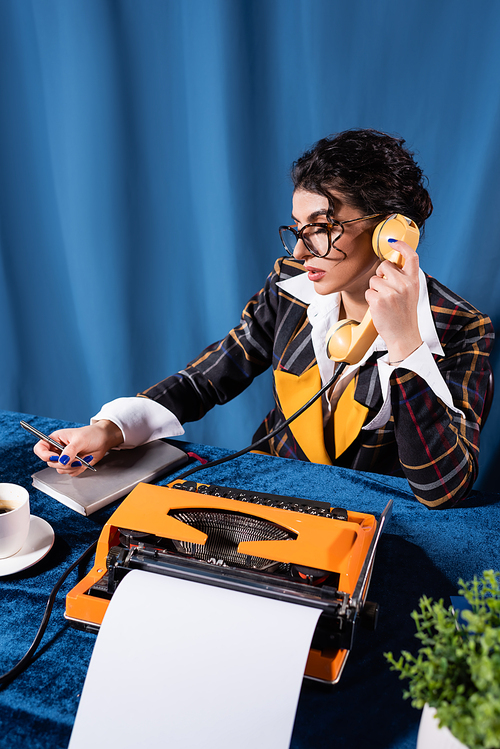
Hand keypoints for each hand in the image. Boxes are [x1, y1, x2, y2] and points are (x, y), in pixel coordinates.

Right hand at [33, 420, 123, 475]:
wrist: (103, 440)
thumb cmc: (91, 434)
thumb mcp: (80, 440)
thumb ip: (70, 450)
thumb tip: (62, 460)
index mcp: (55, 439)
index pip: (40, 449)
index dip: (44, 455)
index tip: (56, 457)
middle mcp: (58, 450)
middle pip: (50, 462)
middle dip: (64, 463)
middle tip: (75, 458)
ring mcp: (65, 458)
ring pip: (60, 469)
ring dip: (72, 467)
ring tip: (82, 459)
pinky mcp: (72, 465)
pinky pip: (70, 473)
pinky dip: (78, 469)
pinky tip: (85, 461)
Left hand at [365, 240, 422, 362]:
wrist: (404, 335)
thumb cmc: (405, 315)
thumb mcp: (411, 293)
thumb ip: (403, 279)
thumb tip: (389, 265)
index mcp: (414, 281)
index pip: (411, 256)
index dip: (402, 246)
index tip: (394, 242)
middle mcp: (404, 284)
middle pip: (384, 265)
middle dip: (381, 274)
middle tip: (386, 288)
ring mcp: (391, 292)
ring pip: (374, 280)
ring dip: (375, 289)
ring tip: (385, 302)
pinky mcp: (378, 300)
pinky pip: (368, 292)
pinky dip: (371, 299)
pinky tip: (380, 308)